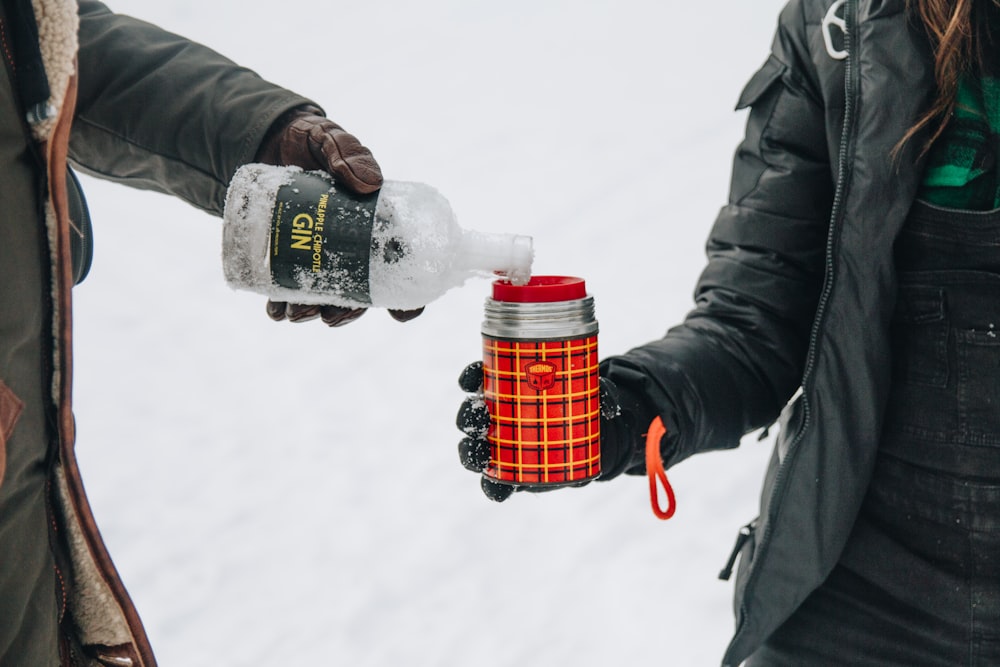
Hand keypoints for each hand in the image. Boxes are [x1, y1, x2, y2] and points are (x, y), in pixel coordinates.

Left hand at [255, 105, 424, 324]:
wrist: (266, 140)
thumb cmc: (311, 140)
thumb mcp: (331, 139)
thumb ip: (347, 152)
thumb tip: (368, 183)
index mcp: (375, 225)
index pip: (402, 267)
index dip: (408, 297)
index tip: (399, 315)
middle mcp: (351, 245)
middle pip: (359, 291)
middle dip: (346, 312)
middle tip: (329, 317)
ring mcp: (319, 251)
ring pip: (323, 294)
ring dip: (311, 311)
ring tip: (293, 314)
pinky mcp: (287, 252)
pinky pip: (287, 287)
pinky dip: (281, 303)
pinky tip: (274, 309)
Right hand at [455, 361, 639, 501]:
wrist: (593, 442)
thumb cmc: (583, 407)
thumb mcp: (594, 395)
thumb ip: (602, 395)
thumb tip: (607, 404)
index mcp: (506, 389)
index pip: (479, 377)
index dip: (471, 375)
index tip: (475, 374)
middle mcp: (496, 416)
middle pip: (470, 414)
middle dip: (468, 415)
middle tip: (482, 416)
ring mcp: (499, 446)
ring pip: (473, 448)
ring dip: (470, 451)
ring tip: (481, 453)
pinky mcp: (510, 473)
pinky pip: (493, 482)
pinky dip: (492, 487)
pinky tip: (498, 490)